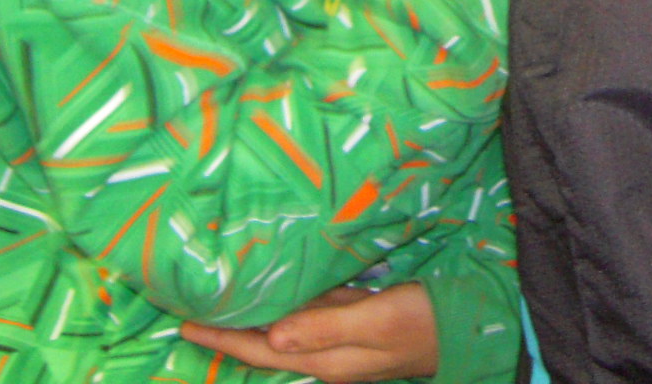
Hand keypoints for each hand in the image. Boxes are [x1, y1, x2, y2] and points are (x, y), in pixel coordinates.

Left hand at [181, 282, 436, 382]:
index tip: (183, 325)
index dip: (222, 340)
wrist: (467, 328)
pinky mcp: (354, 323)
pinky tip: (274, 293)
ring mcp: (340, 341)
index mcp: (326, 359)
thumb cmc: (424, 321)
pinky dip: (284, 306)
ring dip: (253, 319)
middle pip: (266, 345)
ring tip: (221, 301)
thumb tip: (273, 335)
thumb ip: (326, 325)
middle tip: (190, 312)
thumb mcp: (378, 319)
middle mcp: (326, 355)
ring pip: (284, 331)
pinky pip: (308, 316)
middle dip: (228, 332)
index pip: (262, 350)